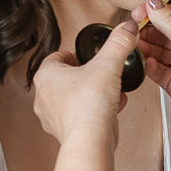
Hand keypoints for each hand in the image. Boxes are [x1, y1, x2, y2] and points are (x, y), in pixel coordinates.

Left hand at [31, 23, 132, 145]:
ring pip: (72, 99)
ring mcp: (52, 117)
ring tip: (108, 91)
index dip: (76, 54)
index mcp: (46, 76)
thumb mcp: (108, 65)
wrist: (90, 141)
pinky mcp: (65, 133)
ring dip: (91, 94)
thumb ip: (118, 43)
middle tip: (99, 73)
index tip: (88, 56)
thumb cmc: (88, 106)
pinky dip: (95, 111)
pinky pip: (80, 116)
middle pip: (65, 78)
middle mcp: (44, 97)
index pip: (57, 57)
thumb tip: (126, 28)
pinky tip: (113, 107)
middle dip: (85, 75)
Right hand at [137, 1, 170, 159]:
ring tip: (136, 45)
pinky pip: (158, 69)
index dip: (155, 12)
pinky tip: (145, 61)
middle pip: (164, 33)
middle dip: (149, 31)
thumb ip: (168, 21)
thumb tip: (153, 4)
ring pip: (159, 51)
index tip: (139, 12)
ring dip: (147, 48)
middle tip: (134, 30)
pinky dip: (150, 65)